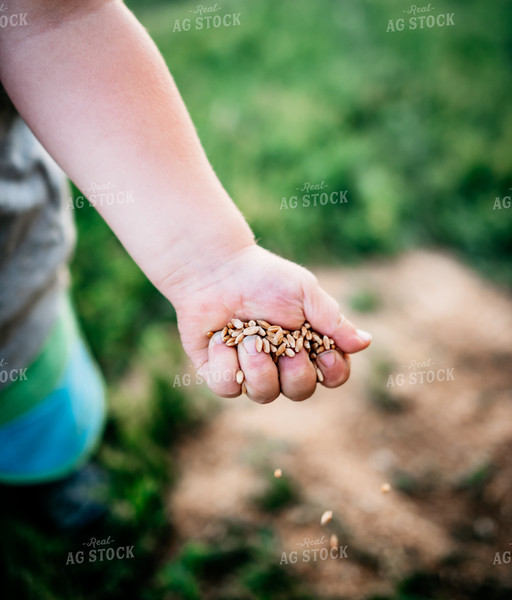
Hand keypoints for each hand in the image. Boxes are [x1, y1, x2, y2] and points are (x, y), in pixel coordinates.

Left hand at [166, 245, 371, 402]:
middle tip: (283, 342)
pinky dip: (225, 362)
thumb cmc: (264, 277)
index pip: (332, 376)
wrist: (216, 270)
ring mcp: (250, 371)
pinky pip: (228, 387)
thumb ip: (333, 320)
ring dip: (257, 364)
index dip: (333, 371)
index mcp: (307, 345)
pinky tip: (220, 338)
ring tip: (247, 336)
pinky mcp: (220, 373)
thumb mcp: (304, 292)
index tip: (325, 352)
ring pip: (264, 394)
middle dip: (294, 369)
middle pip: (300, 391)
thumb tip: (365, 342)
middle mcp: (281, 364)